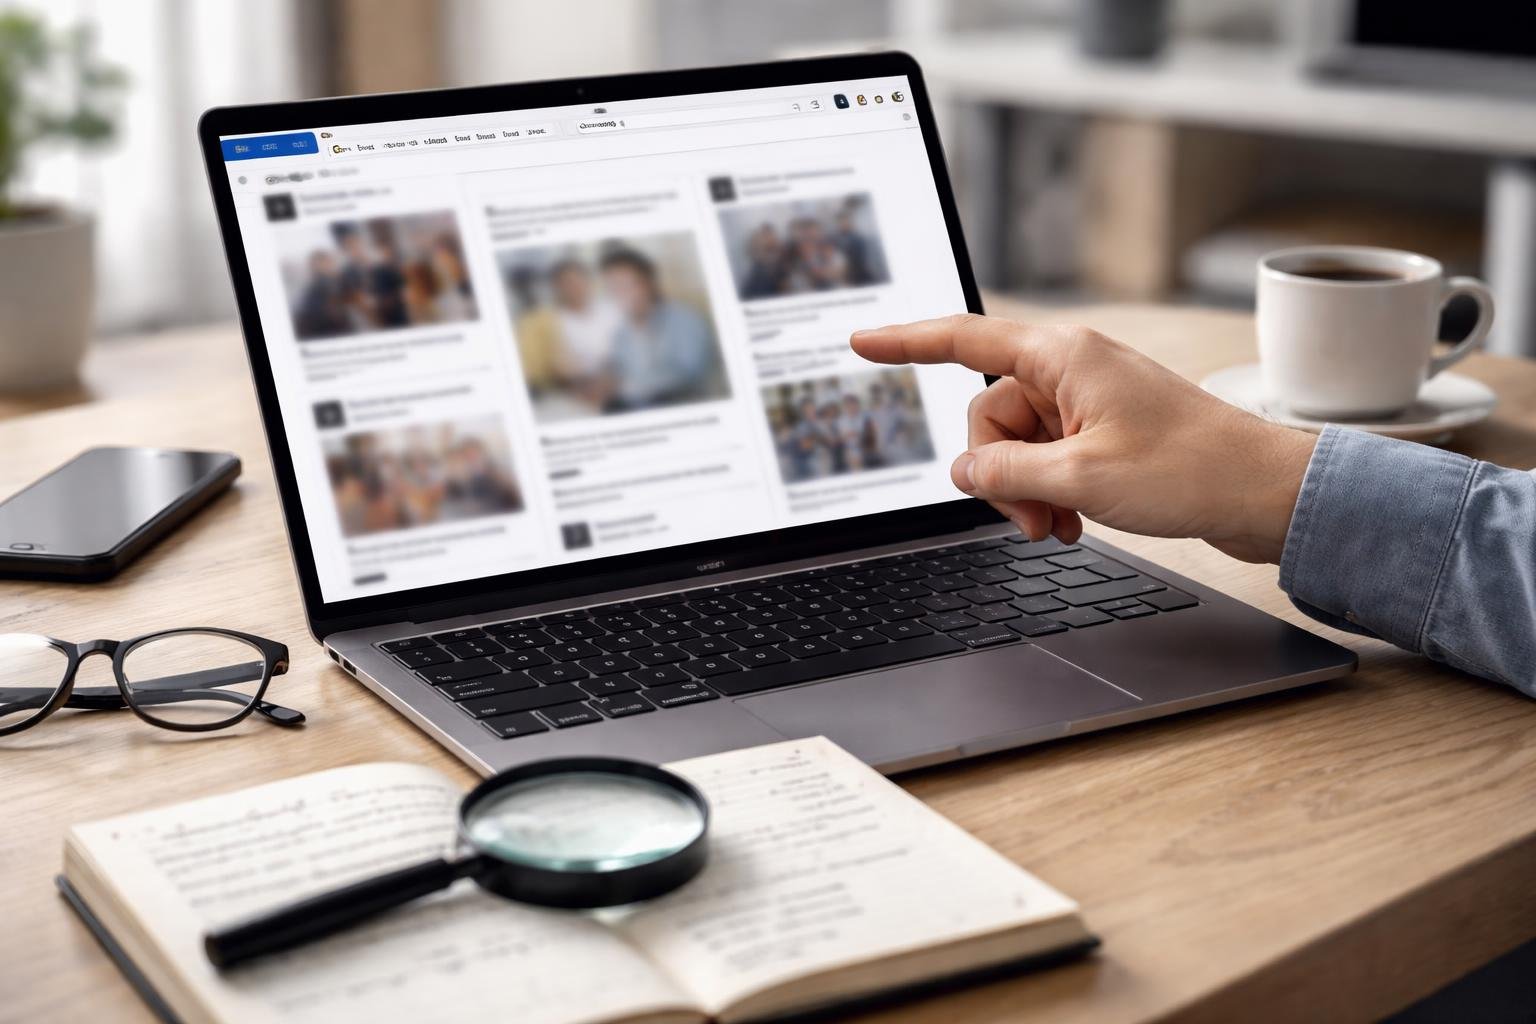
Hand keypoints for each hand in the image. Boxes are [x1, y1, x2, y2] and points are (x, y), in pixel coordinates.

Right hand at [850, 314, 1317, 562]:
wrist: (1263, 492)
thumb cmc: (1190, 470)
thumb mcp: (1080, 479)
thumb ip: (1006, 474)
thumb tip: (964, 471)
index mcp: (1061, 356)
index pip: (963, 340)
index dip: (905, 343)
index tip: (861, 342)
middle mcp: (1070, 369)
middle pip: (988, 414)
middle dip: (997, 472)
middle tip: (1032, 518)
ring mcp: (1088, 401)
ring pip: (1016, 444)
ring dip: (1027, 492)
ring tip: (1062, 526)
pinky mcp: (1104, 431)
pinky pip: (1047, 459)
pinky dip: (1050, 493)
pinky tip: (1074, 522)